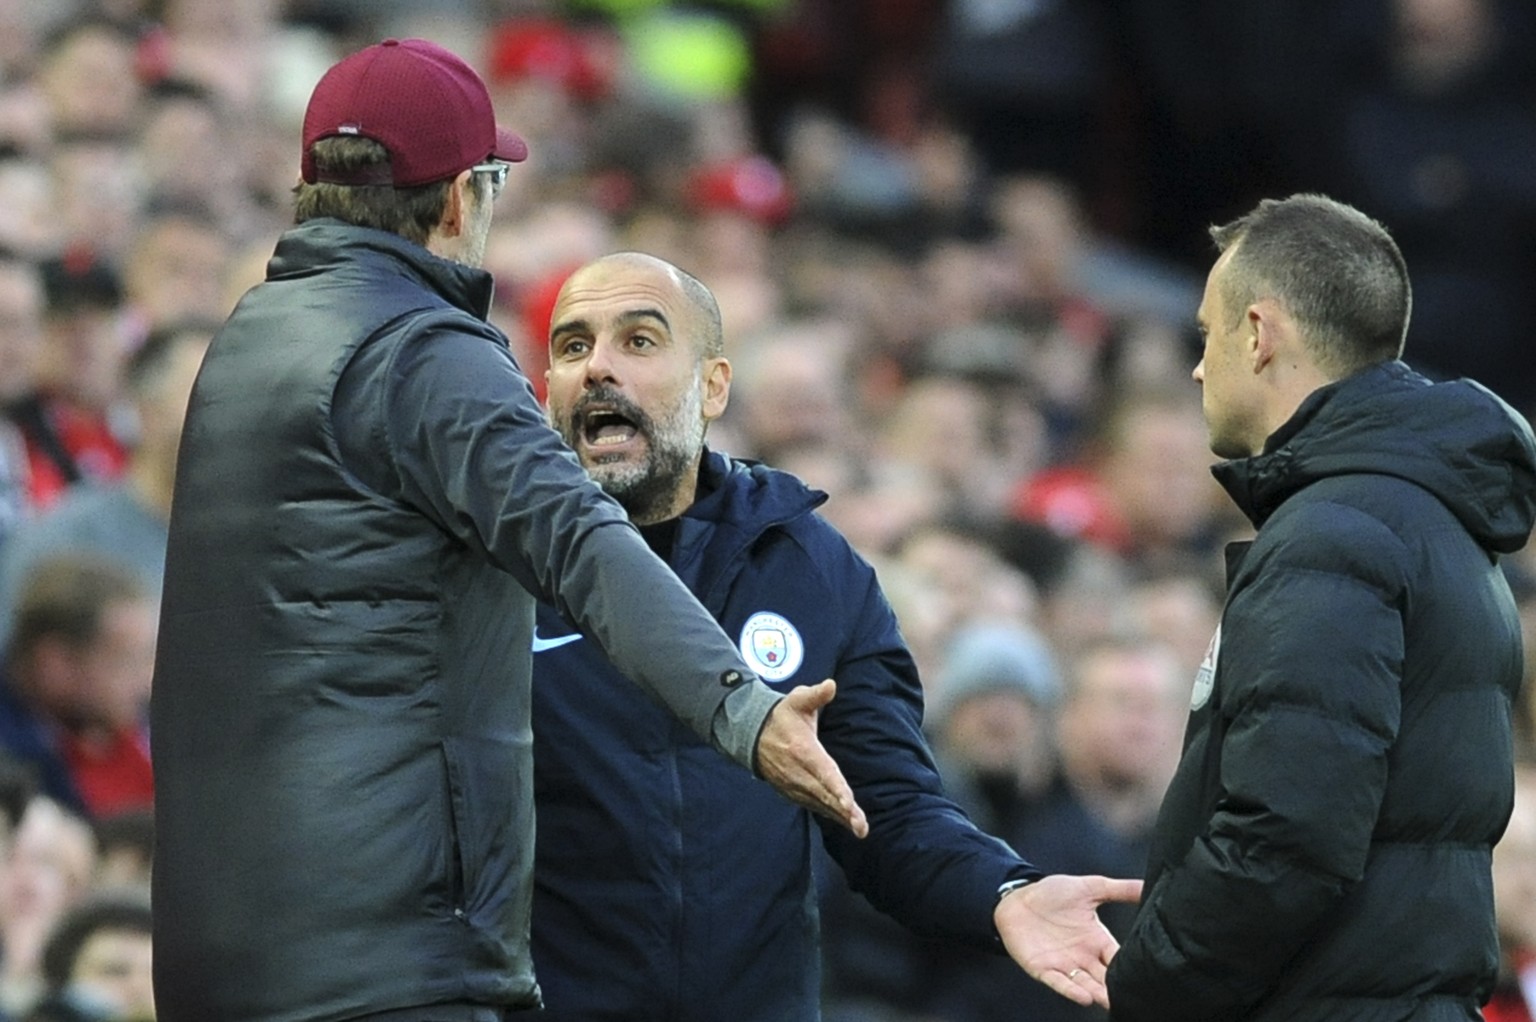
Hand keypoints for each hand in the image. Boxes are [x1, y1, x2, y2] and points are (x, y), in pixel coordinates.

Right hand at [754, 679, 868, 837]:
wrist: (752, 734)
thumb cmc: (781, 716)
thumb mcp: (796, 700)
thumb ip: (815, 695)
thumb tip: (830, 685)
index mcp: (803, 750)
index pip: (824, 772)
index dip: (837, 789)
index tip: (849, 803)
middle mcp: (798, 772)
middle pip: (825, 795)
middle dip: (843, 812)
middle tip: (861, 827)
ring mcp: (794, 785)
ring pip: (820, 804)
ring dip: (839, 817)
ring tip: (859, 829)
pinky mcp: (792, 792)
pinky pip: (814, 805)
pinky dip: (829, 814)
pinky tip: (845, 822)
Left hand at [994, 874, 1143, 1008]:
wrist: (1016, 898)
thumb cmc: (1052, 894)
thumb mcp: (1089, 888)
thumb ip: (1119, 890)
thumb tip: (1147, 884)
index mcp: (1098, 940)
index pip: (1120, 958)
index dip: (1132, 966)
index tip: (1148, 974)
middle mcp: (1085, 957)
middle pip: (1106, 978)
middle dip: (1116, 988)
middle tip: (1132, 996)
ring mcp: (1065, 965)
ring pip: (1086, 985)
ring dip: (1098, 994)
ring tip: (1110, 1000)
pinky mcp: (1044, 969)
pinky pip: (1060, 983)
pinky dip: (1071, 991)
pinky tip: (1084, 996)